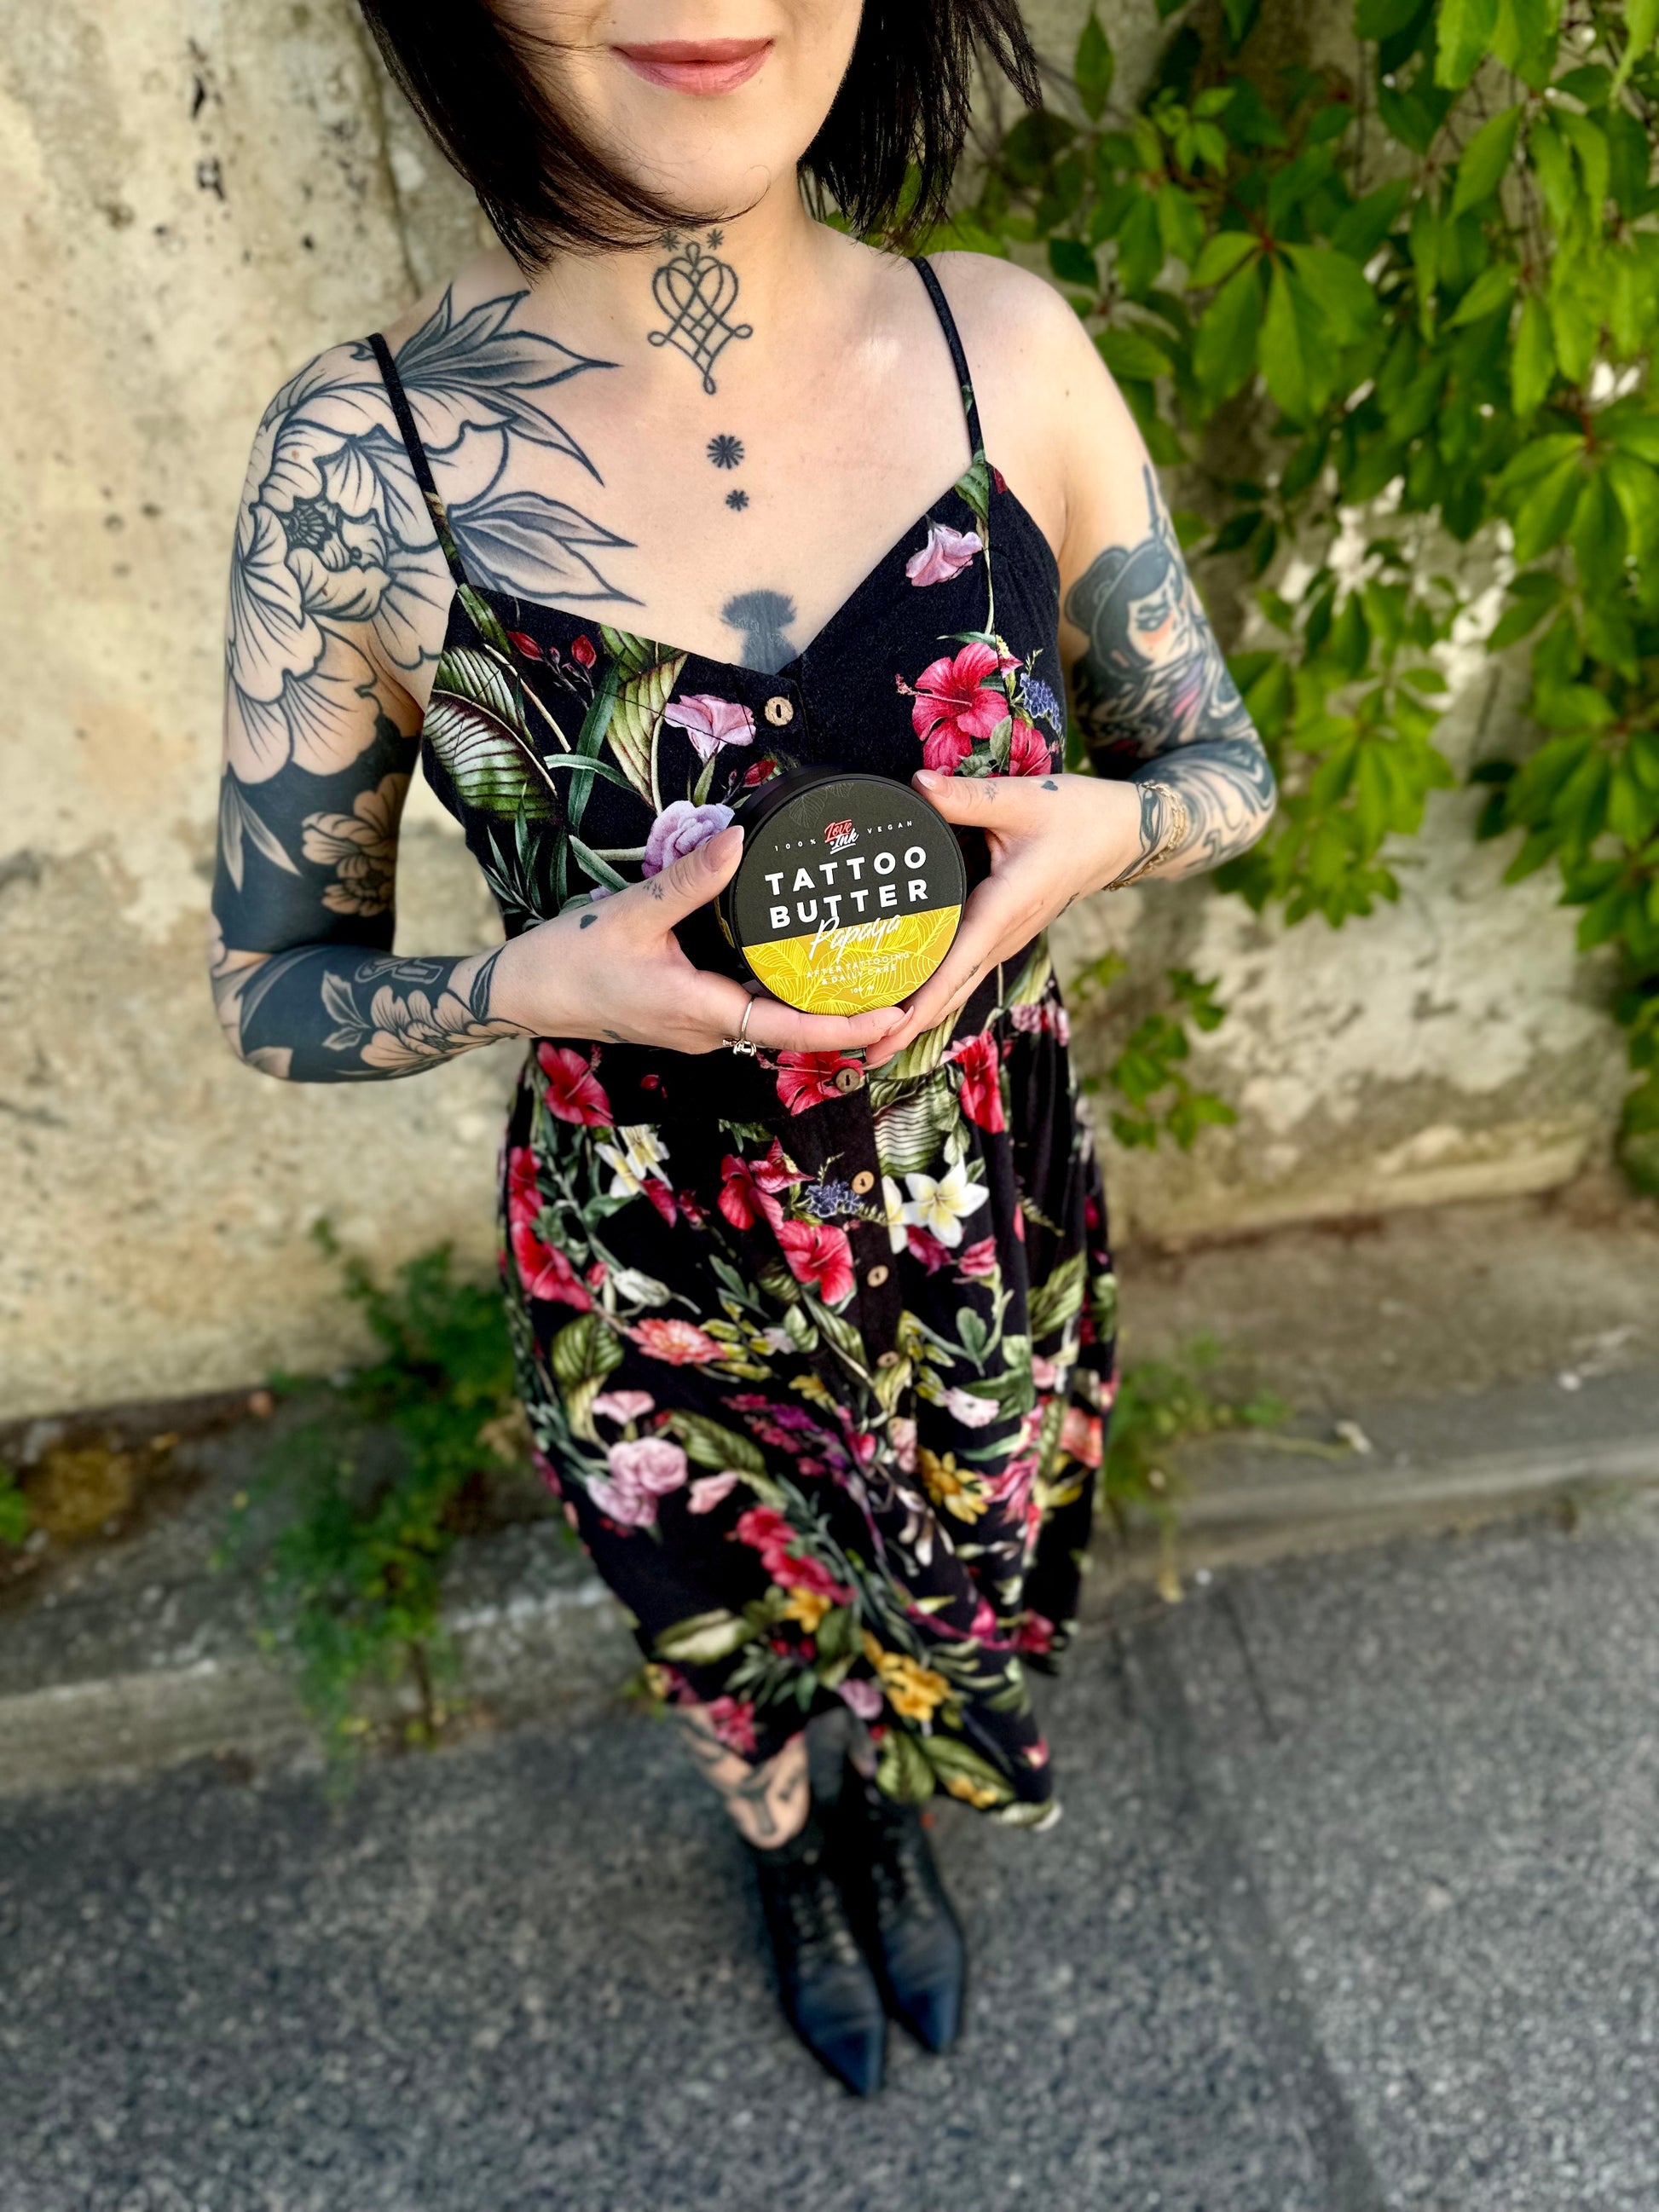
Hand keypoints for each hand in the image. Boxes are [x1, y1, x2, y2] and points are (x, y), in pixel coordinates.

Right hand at [491, 825, 903, 1056]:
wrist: (525, 992)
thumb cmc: (571, 958)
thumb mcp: (632, 911)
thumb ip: (690, 877)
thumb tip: (742, 840)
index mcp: (702, 1012)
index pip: (789, 1030)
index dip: (845, 1024)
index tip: (893, 1013)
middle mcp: (709, 1031)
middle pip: (791, 1029)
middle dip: (846, 1011)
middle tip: (899, 977)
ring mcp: (699, 1028)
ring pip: (770, 1021)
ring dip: (814, 1004)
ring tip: (866, 967)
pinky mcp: (688, 1017)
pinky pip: (747, 1011)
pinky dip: (780, 994)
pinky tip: (800, 962)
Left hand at [864, 770, 1146, 1064]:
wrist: (1119, 834)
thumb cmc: (1075, 815)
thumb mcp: (1021, 799)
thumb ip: (966, 797)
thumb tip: (916, 786)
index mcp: (1004, 910)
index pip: (953, 969)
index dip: (917, 1008)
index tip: (884, 1036)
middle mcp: (1004, 936)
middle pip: (950, 995)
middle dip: (906, 1030)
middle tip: (860, 1057)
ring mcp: (1005, 941)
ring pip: (957, 988)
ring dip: (917, 1017)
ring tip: (871, 1039)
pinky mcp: (1003, 935)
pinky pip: (964, 971)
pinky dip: (934, 992)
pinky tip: (903, 997)